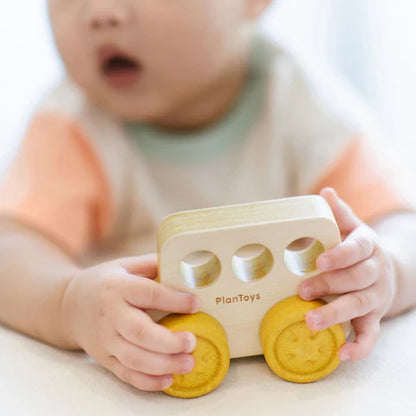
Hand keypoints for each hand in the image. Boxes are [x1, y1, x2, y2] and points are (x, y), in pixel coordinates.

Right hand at [60, 253, 199, 390]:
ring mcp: (105, 339)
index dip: (174, 300)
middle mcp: (111, 314)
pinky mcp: (104, 358)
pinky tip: (169, 379)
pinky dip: (148, 381)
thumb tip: (185, 266)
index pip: (149, 294)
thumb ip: (152, 264)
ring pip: (134, 358)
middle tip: (192, 342)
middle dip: (169, 341)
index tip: (196, 304)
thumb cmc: (106, 283)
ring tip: (189, 363)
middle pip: (140, 332)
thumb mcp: (125, 265)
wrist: (68, 306)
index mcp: (118, 287)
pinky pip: (126, 374)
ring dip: (164, 364)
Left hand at [299, 188, 396, 360]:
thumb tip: (325, 192)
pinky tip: (340, 354)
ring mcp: (375, 296)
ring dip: (335, 314)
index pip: (357, 249)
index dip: (340, 256)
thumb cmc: (358, 248)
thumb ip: (339, 214)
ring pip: (360, 306)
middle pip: (355, 279)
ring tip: (310, 320)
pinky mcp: (374, 317)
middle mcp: (374, 272)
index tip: (319, 261)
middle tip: (301, 291)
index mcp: (367, 246)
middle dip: (328, 285)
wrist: (386, 270)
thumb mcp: (352, 228)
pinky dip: (359, 346)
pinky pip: (371, 335)